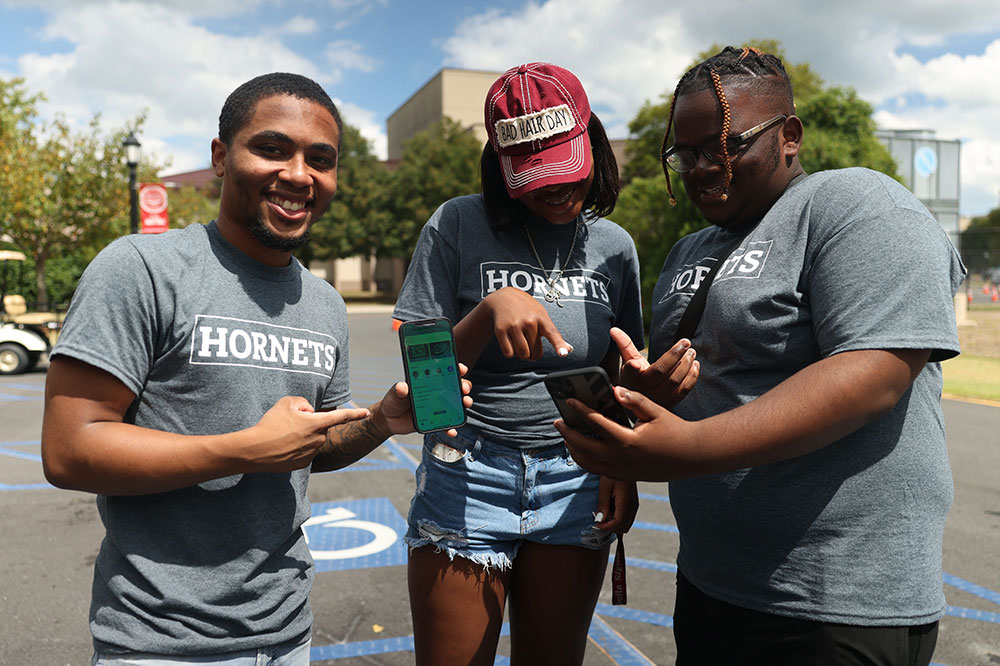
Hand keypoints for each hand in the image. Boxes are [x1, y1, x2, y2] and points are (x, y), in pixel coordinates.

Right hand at [247, 396, 368, 471]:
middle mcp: (318, 440)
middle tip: (288, 424)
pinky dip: (295, 448)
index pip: (340, 417)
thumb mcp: (286, 402)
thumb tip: (309, 412)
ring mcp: (311, 454)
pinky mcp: (302, 464)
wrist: (254, 450)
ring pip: (311, 440)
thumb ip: (303, 402)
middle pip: (319, 427)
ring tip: (282, 436)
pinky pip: (304, 452)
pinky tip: (282, 448)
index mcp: (317, 423)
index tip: (367, 413)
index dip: (355, 414)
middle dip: (309, 423)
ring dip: (302, 436)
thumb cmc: (270, 424)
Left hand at [370, 364, 473, 437]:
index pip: (445, 371)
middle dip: (464, 386)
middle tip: (464, 389)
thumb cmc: (393, 401)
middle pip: (455, 387)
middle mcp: (436, 392)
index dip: (456, 368)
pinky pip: (447, 424)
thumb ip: (398, 390)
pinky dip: (451, 428)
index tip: (461, 369)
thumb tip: (402, 387)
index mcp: (428, 381)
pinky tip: (452, 431)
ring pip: (456, 404)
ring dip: (463, 403)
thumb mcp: (394, 393)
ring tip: (465, 404)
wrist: (389, 420)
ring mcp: (438, 407)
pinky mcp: (435, 421)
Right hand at [484, 287, 572, 359]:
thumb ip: (553, 334)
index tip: (563, 354)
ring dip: (522, 355)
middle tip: (530, 345)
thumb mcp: (541, 316)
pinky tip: (511, 343)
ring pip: (522, 354)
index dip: (558, 344)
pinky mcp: (501, 331)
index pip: (552, 333)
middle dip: (533, 354)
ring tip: (521, 343)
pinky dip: (511, 353)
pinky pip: (509, 353)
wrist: (502, 299)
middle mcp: (528, 321)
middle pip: (535, 352)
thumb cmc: (526, 310)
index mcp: (541, 317)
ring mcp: (514, 326)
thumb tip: (568, 349)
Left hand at [556, 386, 698, 481]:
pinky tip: (583, 451)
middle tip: (557, 422)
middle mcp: (622, 459)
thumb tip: (614, 390)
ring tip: (566, 437)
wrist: (692, 456)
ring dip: (574, 450)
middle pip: (584, 447)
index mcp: (628, 441)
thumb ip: (634, 400)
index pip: (597, 423)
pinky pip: (599, 472)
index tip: (569, 401)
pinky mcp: (627, 477)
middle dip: (568, 433)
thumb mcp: (655, 411)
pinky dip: (587, 462)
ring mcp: (623, 471)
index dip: (580, 410)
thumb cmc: (675, 430)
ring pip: (588, 464)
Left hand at [594, 476, 638, 533]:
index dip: (605, 527)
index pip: (617, 524)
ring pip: (626, 525)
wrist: (623, 461)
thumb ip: (603, 505)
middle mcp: (633, 506)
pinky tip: (610, 511)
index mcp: (626, 502)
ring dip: (614, 524)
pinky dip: (618, 520)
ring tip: (604, 512)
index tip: (595, 525)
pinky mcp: (633, 504)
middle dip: (610, 527)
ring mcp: (634, 505)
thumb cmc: (612, 472)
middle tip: (599, 518)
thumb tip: (599, 521)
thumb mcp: (604, 487)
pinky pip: (627, 518)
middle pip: (623, 528)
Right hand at [612, 327, 697, 406]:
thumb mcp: (627, 361)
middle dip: (675, 355)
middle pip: (660, 372)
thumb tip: (614, 329)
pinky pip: (683, 390)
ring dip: (686, 365)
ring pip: (674, 381)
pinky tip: (695, 365)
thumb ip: (624, 345)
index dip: (632, 367)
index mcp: (630, 377)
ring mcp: (657, 398)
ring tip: (692, 352)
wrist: (640, 403)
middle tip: (686, 342)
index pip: (630, 371)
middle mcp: (643, 390)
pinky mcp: (669, 403)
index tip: (635, 363)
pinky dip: (692, 377)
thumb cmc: (633, 377)